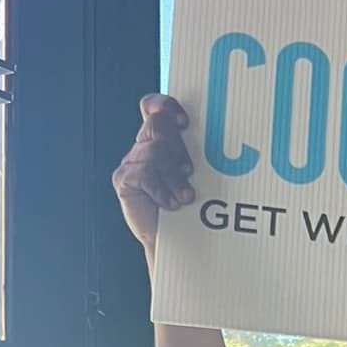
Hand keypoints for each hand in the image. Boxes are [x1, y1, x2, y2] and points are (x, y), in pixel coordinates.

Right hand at [113, 93, 195, 257]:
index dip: (166, 106)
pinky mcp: (124, 180)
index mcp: (160, 138)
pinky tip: (171, 204)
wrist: (177, 240)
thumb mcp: (200, 174)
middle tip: (189, 171)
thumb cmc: (193, 205)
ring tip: (185, 196)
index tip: (185, 122)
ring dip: (174, 176)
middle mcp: (143, 146)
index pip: (154, 107)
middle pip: (157, 125)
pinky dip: (162, 191)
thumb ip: (199, 151)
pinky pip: (143, 174)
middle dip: (177, 148)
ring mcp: (131, 163)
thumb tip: (222, 136)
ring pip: (153, 152)